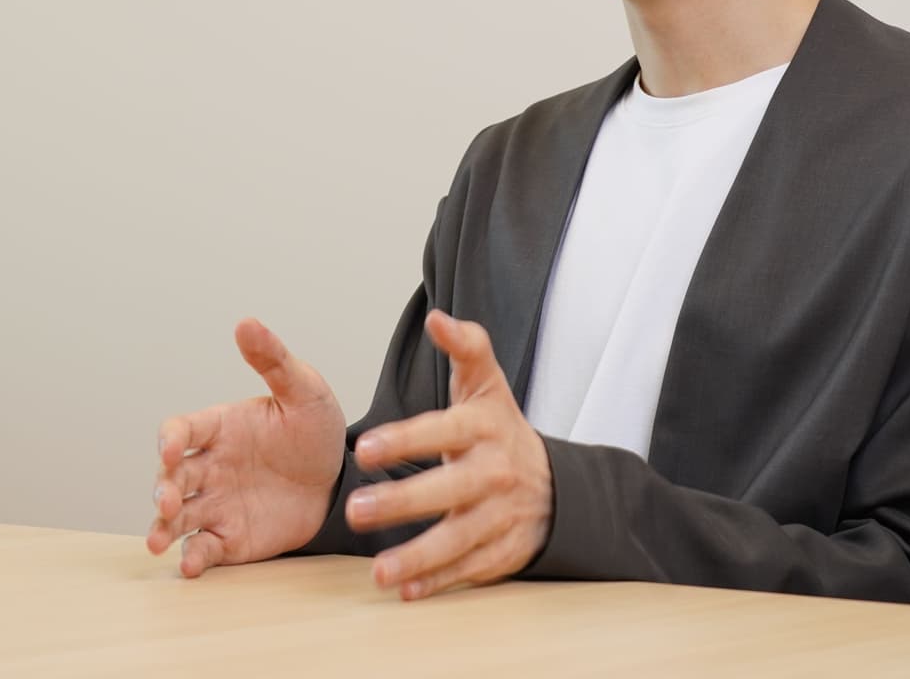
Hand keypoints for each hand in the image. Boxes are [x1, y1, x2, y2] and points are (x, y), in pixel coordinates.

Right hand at [146, 318, 344, 576]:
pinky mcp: (232, 538)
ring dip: (163, 527)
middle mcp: (210, 467)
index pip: (180, 431)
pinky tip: (189, 564)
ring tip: (158, 542)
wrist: (342, 480)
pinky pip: (205, 548)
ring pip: (178, 517)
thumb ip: (273, 361)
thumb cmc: (315, 430)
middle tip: (165, 503)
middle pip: (171, 478)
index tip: (169, 451)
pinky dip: (192, 557)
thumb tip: (246, 323)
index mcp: (220, 428)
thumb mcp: (303, 390)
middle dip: (162, 491)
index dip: (169, 441)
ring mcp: (218, 503)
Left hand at [346, 309, 551, 599]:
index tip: (364, 449)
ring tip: (377, 572)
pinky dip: (439, 583)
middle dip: (402, 503)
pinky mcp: (504, 552)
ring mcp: (501, 517)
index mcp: (484, 428)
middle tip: (355, 511)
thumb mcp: (487, 384)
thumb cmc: (500, 429)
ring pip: (458, 539)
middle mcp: (495, 473)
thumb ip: (465, 347)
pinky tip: (406, 591)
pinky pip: (469, 570)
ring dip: (417, 557)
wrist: (555, 484)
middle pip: (447, 491)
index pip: (442, 431)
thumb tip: (437, 318)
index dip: (404, 440)